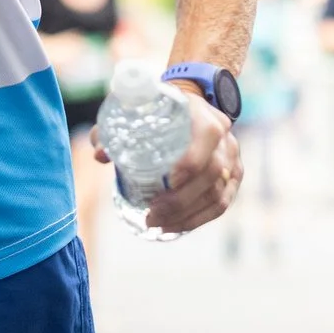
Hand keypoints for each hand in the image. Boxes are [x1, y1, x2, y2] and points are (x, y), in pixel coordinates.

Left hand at [95, 93, 241, 234]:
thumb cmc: (158, 111)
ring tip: (158, 224)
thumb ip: (113, 129)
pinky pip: (222, 203)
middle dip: (180, 200)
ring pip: (217, 193)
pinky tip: (177, 226)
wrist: (190, 106)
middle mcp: (224, 137)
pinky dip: (199, 218)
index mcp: (203, 114)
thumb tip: (100, 155)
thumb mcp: (135, 112)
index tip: (167, 181)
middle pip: (210, 173)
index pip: (208, 136)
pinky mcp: (234, 175)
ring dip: (187, 215)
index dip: (191, 161)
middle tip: (151, 214)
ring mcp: (232, 157)